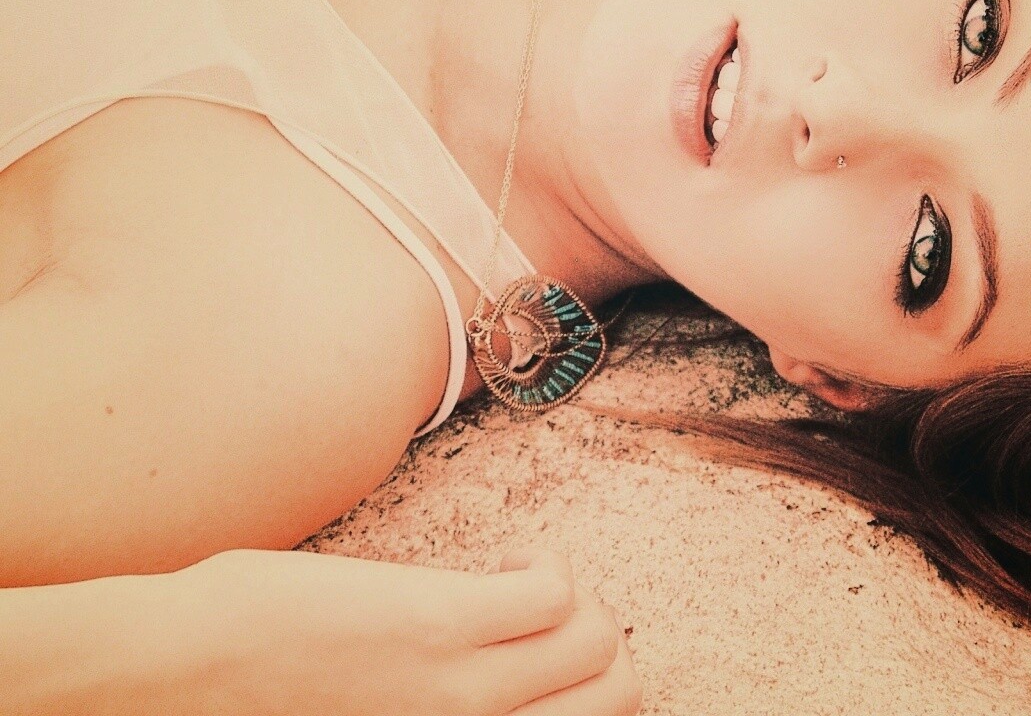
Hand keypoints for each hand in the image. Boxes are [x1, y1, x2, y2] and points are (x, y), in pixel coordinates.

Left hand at [156, 546, 639, 715]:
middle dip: (599, 644)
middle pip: (616, 690)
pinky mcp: (439, 621)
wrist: (184, 675)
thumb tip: (480, 677)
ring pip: (597, 638)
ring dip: (578, 601)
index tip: (546, 656)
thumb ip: (435, 702)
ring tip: (525, 584)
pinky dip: (545, 564)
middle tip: (549, 619)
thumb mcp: (377, 713)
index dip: (586, 686)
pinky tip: (503, 559)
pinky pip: (549, 588)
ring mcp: (463, 682)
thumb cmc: (263, 704)